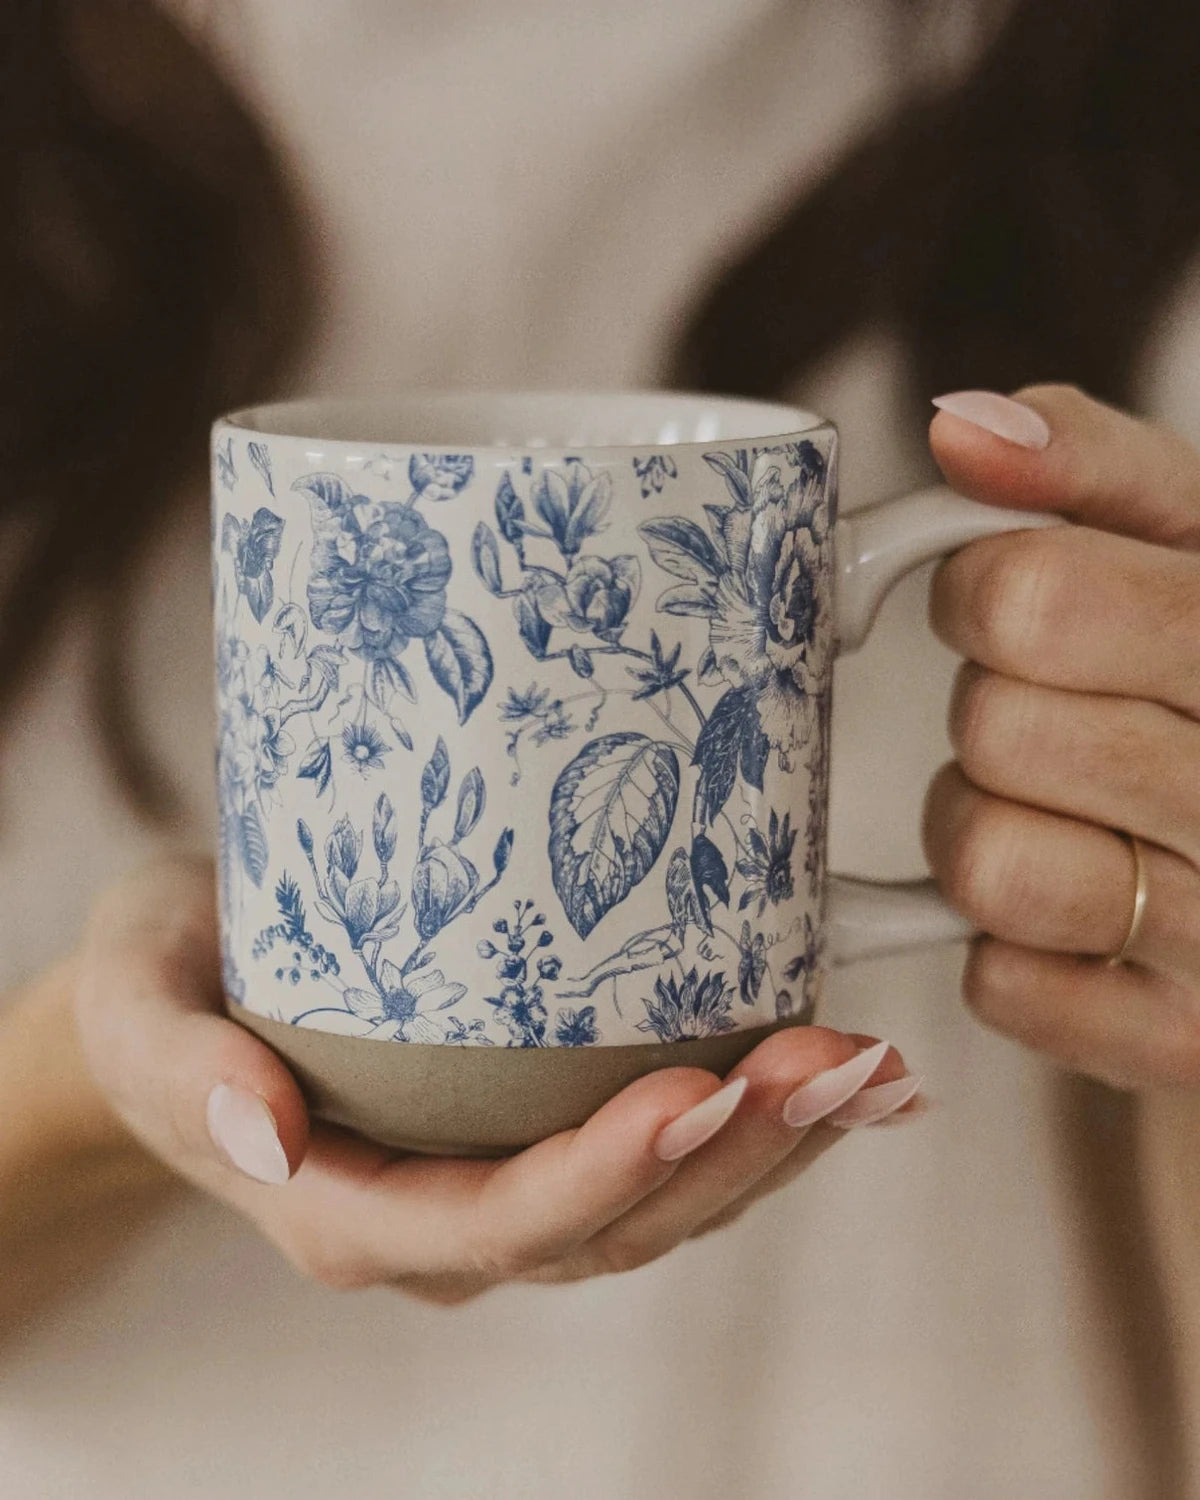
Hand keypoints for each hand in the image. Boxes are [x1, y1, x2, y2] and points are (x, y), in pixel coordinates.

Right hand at [74, 859, 918, 1301]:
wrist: (179, 998)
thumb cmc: (161, 993)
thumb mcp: (137, 1004)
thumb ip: (180, 1066)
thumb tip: (258, 1127)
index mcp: (349, 1209)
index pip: (496, 1222)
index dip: (604, 1174)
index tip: (696, 1090)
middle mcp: (442, 1223)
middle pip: (612, 1225)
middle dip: (733, 1152)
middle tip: (830, 1061)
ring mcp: (499, 1192)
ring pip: (660, 1208)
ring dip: (774, 1145)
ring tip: (868, 1068)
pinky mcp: (537, 1141)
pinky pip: (664, 1163)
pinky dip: (762, 1129)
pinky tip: (846, 1083)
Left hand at [923, 385, 1199, 1087]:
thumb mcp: (1194, 538)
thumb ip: (1094, 466)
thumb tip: (965, 429)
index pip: (1029, 595)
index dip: (982, 589)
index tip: (1008, 603)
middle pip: (996, 727)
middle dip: (991, 705)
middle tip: (1045, 708)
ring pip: (987, 867)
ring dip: (979, 827)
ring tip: (1052, 808)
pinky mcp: (1184, 1042)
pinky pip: (1001, 986)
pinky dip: (1011, 947)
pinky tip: (1080, 913)